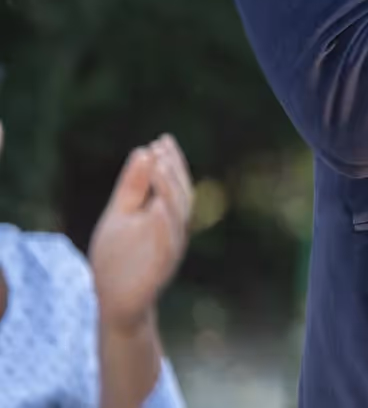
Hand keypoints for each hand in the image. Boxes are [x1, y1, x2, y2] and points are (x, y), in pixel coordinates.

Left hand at [89, 135, 191, 331]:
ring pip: (177, 215)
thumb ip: (132, 187)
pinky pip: (166, 244)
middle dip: (172, 171)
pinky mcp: (160, 267)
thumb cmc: (118, 258)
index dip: (170, 160)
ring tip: (160, 166)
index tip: (163, 139)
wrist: (114, 302)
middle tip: (162, 149)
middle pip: (180, 194)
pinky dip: (164, 224)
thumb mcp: (119, 216)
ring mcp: (170, 248)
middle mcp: (173, 228)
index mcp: (164, 214)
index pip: (173, 182)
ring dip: (169, 190)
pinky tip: (157, 206)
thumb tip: (143, 151)